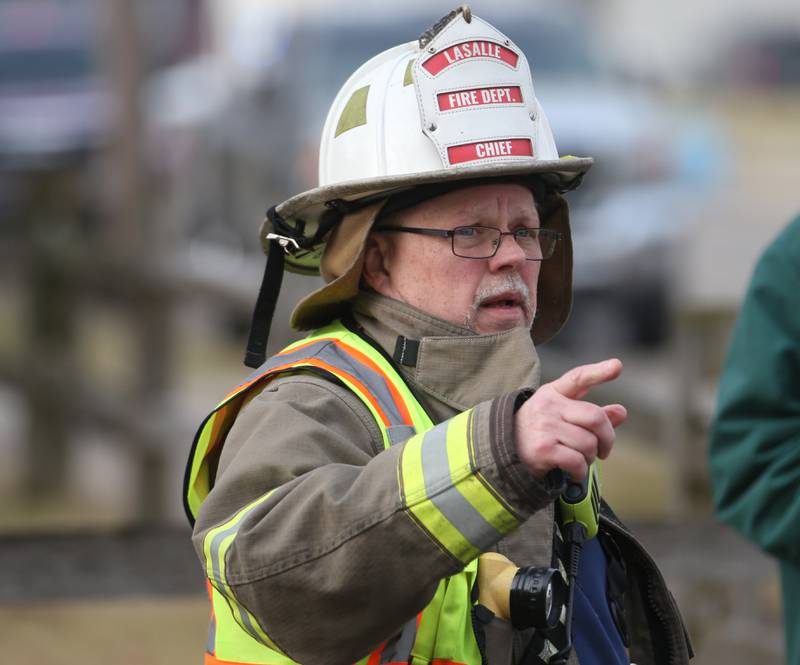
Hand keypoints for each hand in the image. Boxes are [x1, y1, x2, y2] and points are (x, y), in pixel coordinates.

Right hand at [515, 359, 626, 479]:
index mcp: (554, 393)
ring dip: (590, 458)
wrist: (503, 451)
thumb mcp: (561, 416)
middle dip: (607, 438)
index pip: (578, 378)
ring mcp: (545, 427)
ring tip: (580, 460)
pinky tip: (574, 472)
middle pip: (596, 417)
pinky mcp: (543, 449)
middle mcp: (548, 406)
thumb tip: (621, 412)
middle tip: (603, 450)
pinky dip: (580, 471)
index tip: (617, 366)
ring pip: (589, 443)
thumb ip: (591, 414)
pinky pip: (577, 461)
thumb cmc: (538, 431)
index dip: (598, 372)